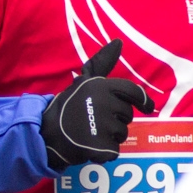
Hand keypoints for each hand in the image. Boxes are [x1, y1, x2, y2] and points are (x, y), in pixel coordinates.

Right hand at [41, 40, 155, 169]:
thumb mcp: (84, 81)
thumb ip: (103, 62)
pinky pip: (114, 151)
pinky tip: (89, 145)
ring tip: (90, 132)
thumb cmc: (68, 106)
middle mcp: (103, 103)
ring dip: (110, 136)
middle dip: (115, 120)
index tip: (146, 108)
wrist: (46, 132)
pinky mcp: (99, 146)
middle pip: (127, 115)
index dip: (143, 101)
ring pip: (122, 134)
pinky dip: (104, 151)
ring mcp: (102, 125)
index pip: (134, 92)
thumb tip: (119, 41)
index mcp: (101, 86)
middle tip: (94, 120)